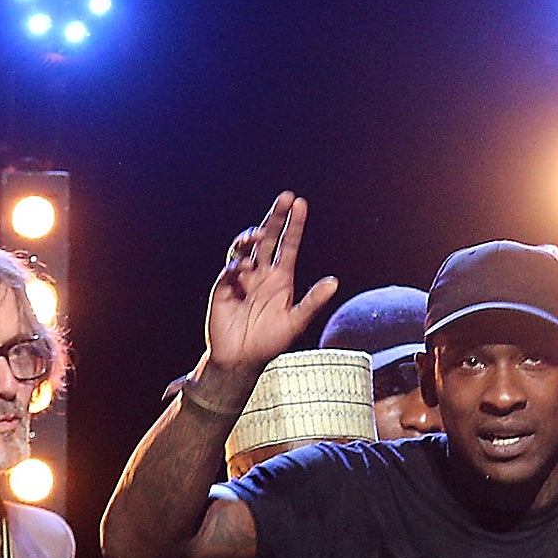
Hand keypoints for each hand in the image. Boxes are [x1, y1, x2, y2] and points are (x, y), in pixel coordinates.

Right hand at [202, 192, 339, 383]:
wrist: (242, 360)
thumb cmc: (270, 342)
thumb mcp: (296, 321)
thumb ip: (313, 301)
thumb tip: (334, 282)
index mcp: (281, 278)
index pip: (289, 244)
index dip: (294, 225)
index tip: (300, 203)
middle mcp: (261, 273)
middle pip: (268, 238)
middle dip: (276, 217)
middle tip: (286, 198)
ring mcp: (241, 278)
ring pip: (245, 248)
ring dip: (250, 238)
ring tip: (258, 235)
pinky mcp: (224, 288)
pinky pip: (229, 271)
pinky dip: (236, 267)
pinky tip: (243, 270)